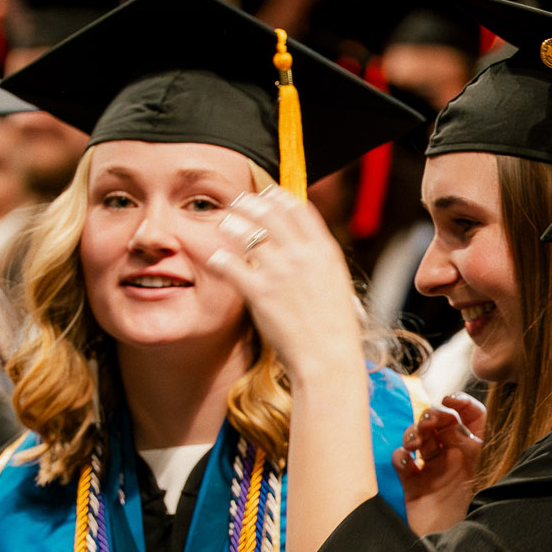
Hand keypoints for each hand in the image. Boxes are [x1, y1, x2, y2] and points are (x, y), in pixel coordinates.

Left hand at [204, 186, 364, 388]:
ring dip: (232, 223)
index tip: (268, 194)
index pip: (299, 208)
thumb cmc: (335, 328)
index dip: (280, 197)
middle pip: (270, 213)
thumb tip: (301, 246)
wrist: (329, 357)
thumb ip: (317, 261)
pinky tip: (215, 257)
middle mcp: (303, 256)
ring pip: (246, 232)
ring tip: (224, 223)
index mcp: (325, 252)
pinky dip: (220, 258)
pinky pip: (230, 264)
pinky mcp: (259, 292)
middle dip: (250, 203)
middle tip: (237, 202)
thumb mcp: (336, 285)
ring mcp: (280, 272)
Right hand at [395, 394, 485, 535]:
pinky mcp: (414, 485)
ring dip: (414, 433)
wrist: (458, 548)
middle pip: (441, 422)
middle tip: (429, 422)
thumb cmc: (482, 513)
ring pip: (419, 437)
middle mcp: (456, 457)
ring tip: (416, 443)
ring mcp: (433, 470)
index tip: (450, 401)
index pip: (472, 415)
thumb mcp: (493, 474)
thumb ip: (488, 445)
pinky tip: (406, 461)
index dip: (462, 402)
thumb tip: (487, 413)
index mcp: (478, 450)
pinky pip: (403, 462)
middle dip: (432, 415)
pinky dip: (400, 456)